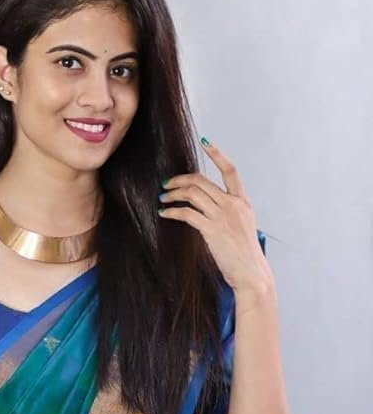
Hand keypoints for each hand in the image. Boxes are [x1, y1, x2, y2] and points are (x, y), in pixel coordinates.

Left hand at [157, 138, 272, 292]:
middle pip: (202, 180)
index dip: (217, 154)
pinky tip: (165, 213)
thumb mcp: (242, 227)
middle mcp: (233, 205)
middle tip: (167, 184)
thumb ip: (228, 213)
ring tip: (163, 198)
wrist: (251, 272)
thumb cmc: (244, 254)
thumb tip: (208, 209)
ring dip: (173, 194)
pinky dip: (173, 212)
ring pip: (193, 193)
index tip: (205, 142)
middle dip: (180, 179)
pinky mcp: (212, 230)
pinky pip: (187, 214)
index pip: (230, 171)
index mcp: (242, 202)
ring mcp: (223, 216)